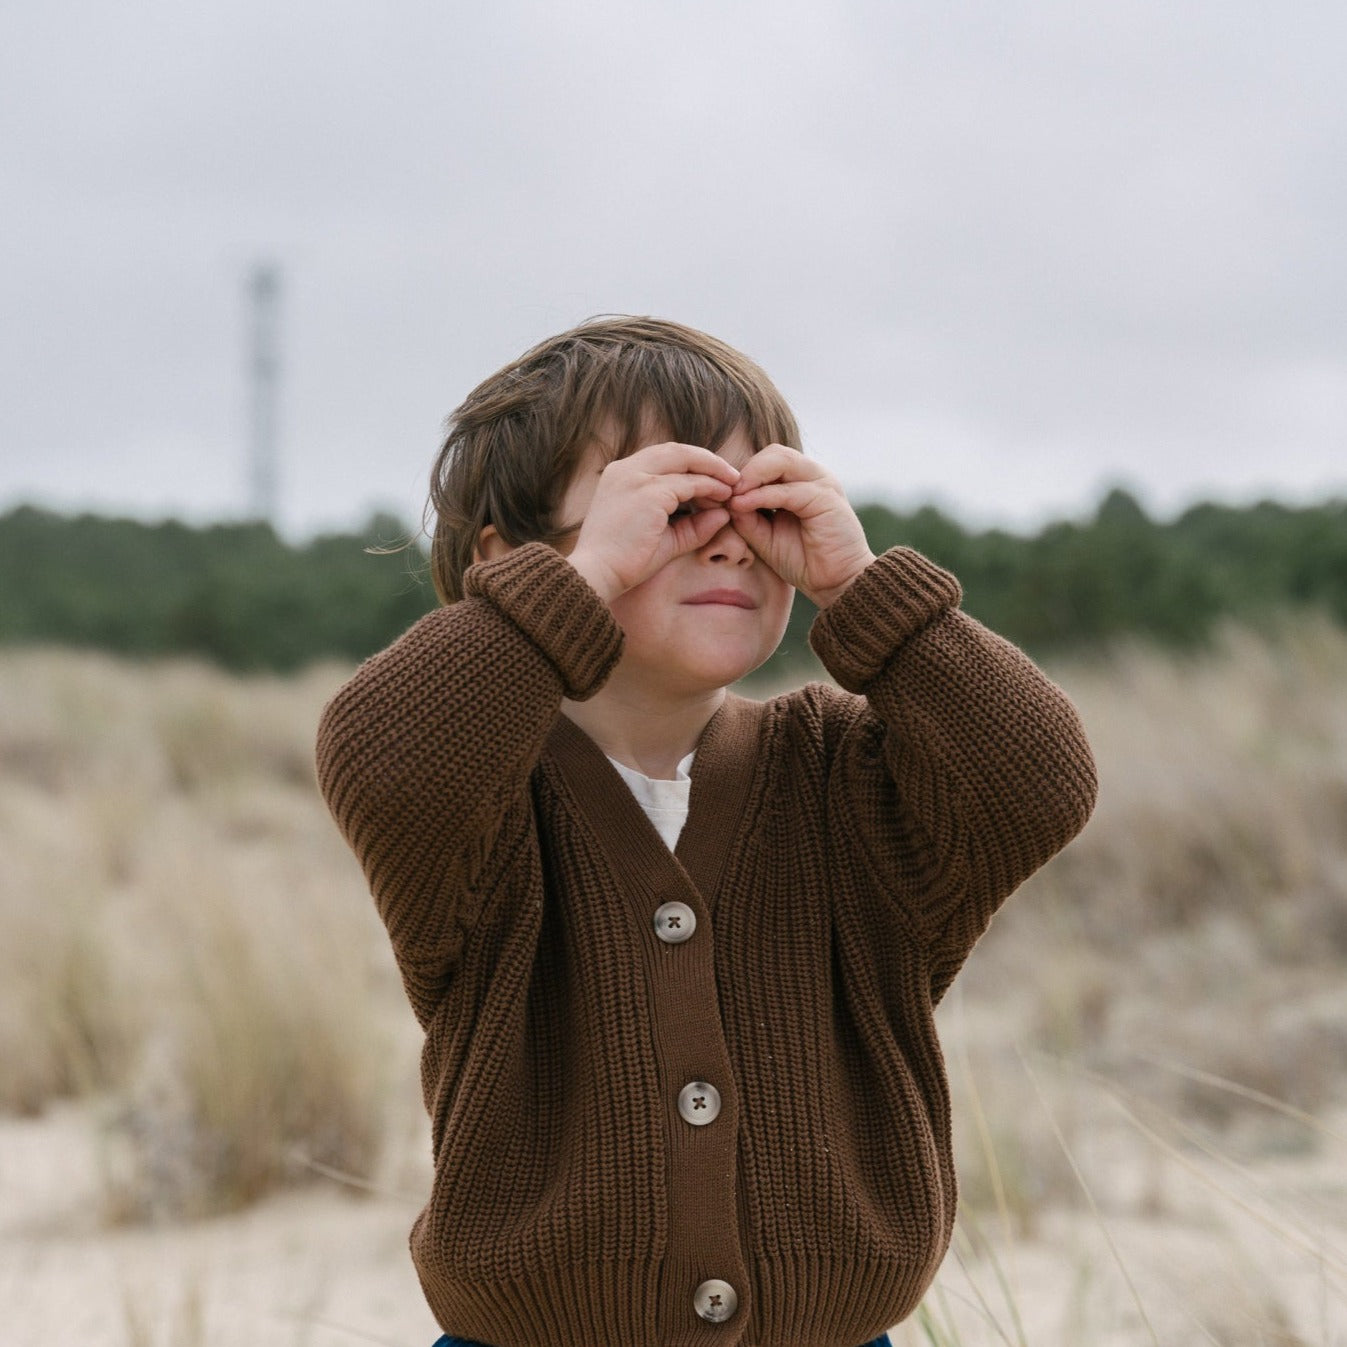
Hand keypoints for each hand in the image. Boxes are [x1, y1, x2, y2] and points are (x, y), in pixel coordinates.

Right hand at [566, 442, 740, 601]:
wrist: (595, 575)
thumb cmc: (623, 562)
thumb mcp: (663, 539)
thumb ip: (692, 526)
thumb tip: (724, 514)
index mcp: (621, 476)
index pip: (664, 459)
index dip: (693, 467)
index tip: (716, 481)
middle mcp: (626, 469)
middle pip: (676, 450)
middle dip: (708, 460)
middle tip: (733, 476)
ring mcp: (636, 478)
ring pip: (685, 461)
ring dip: (713, 471)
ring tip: (733, 485)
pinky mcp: (649, 492)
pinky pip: (689, 484)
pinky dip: (709, 489)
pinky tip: (723, 498)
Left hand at [727, 445, 874, 606]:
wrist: (836, 583)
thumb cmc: (803, 560)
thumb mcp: (764, 537)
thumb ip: (746, 517)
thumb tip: (726, 501)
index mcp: (800, 481)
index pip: (767, 460)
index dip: (741, 473)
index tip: (717, 493)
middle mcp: (812, 476)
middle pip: (773, 453)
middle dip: (745, 469)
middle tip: (722, 491)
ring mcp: (822, 483)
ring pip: (781, 460)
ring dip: (752, 476)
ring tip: (732, 495)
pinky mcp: (826, 498)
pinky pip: (788, 489)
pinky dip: (762, 495)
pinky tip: (742, 505)